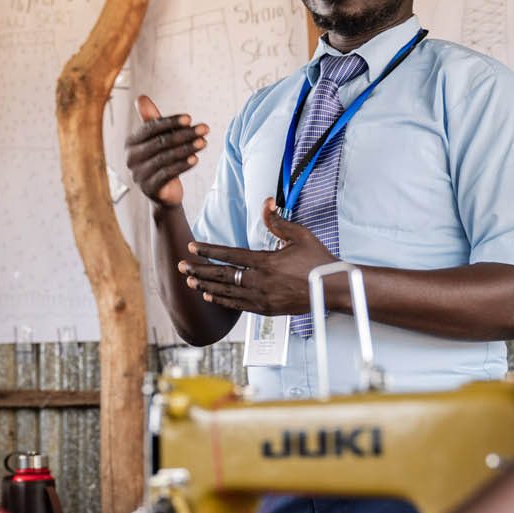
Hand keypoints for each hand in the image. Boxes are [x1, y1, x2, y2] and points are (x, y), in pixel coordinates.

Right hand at [125, 95, 208, 206]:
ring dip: (187, 148)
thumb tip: (141, 97)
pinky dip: (183, 165)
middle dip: (185, 134)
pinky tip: (195, 159)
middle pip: (160, 142)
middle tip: (204, 129)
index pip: (150, 128)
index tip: (189, 118)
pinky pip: (168, 174)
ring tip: (204, 142)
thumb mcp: (156, 138)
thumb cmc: (160, 159)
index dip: (170, 122)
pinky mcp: (150, 188)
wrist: (163, 193)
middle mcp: (131, 159)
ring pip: (166, 158)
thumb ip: (151, 119)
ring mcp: (139, 175)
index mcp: (131, 143)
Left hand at [180, 199, 336, 314]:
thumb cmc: (318, 261)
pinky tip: (209, 296)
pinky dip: (221, 300)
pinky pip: (237, 306)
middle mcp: (260, 282)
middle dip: (199, 270)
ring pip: (226, 292)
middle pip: (222, 275)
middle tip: (181, 266)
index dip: (209, 251)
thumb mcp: (299, 236)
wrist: (332, 289)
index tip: (193, 247)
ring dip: (206, 285)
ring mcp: (262, 298)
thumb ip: (278, 222)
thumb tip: (267, 203)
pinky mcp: (266, 309)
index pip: (230, 255)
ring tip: (189, 281)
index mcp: (266, 262)